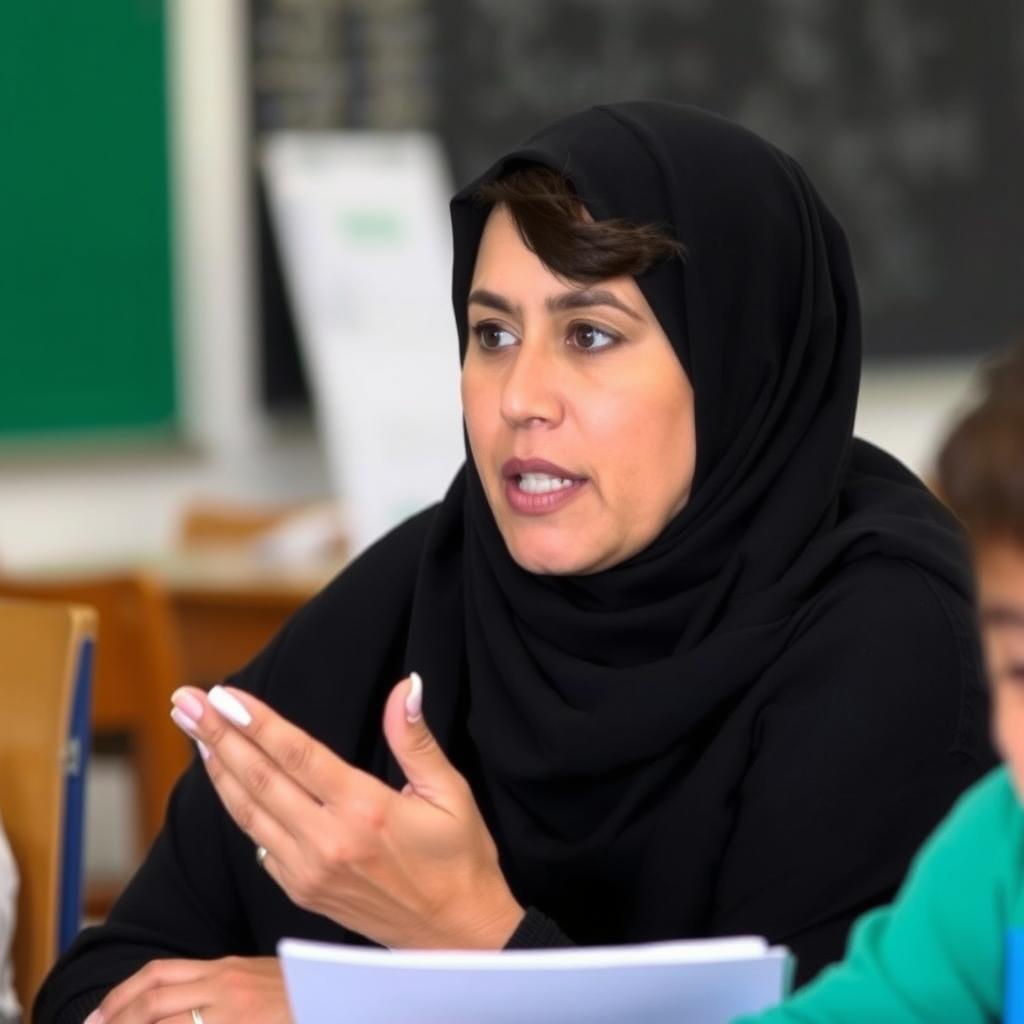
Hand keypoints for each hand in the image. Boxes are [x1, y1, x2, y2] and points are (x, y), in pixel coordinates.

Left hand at [84, 956, 288, 1023]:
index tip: (99, 1017)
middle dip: (114, 1019)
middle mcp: (224, 985)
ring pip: (164, 1020)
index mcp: (226, 969)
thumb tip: (181, 1007)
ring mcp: (233, 1010)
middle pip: (152, 998)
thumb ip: (223, 989)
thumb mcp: (258, 983)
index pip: (159, 974)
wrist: (338, 998)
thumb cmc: (303, 996)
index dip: (122, 995)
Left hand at [169, 675, 524, 949]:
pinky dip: (238, 807)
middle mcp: (328, 842)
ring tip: (194, 732)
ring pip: (249, 812)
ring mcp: (309, 872)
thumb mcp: (450, 792)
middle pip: (259, 779)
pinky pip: (259, 843)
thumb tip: (404, 687)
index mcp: (365, 811)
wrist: (453, 937)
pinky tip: (227, 780)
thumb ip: (415, 739)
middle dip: (217, 735)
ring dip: (218, 768)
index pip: (297, 754)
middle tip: (185, 701)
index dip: (256, 721)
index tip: (224, 694)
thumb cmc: (459, 860)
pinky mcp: (301, 891)